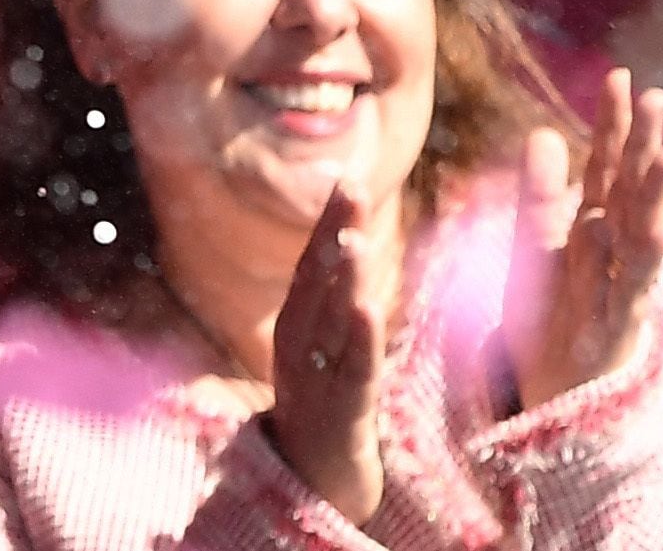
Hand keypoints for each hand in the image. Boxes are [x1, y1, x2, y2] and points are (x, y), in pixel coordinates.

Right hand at [266, 177, 403, 520]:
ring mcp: (315, 382)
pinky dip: (359, 339)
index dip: (328, 220)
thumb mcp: (326, 349)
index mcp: (295, 326)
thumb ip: (335, 300)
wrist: (314, 488)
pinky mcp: (340, 416)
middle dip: (332, 231)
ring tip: (354, 236)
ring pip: (329, 322)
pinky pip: (352, 372)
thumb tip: (353, 241)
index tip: (346, 174)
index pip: (311, 263)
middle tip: (349, 184)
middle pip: (314, 280)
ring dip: (340, 278)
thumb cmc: (326, 407)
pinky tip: (367, 308)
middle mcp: (297, 347)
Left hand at [511, 73, 662, 408]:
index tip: (619, 76)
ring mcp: (621, 289)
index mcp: (593, 228)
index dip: (611, 125)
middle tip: (657, 98)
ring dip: (654, 195)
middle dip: (643, 146)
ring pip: (642, 234)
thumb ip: (537, 195)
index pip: (604, 168)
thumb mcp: (531, 249)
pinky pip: (626, 291)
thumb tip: (544, 132)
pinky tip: (629, 226)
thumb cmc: (547, 320)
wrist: (554, 399)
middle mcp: (614, 253)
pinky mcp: (617, 330)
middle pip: (630, 192)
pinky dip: (631, 261)